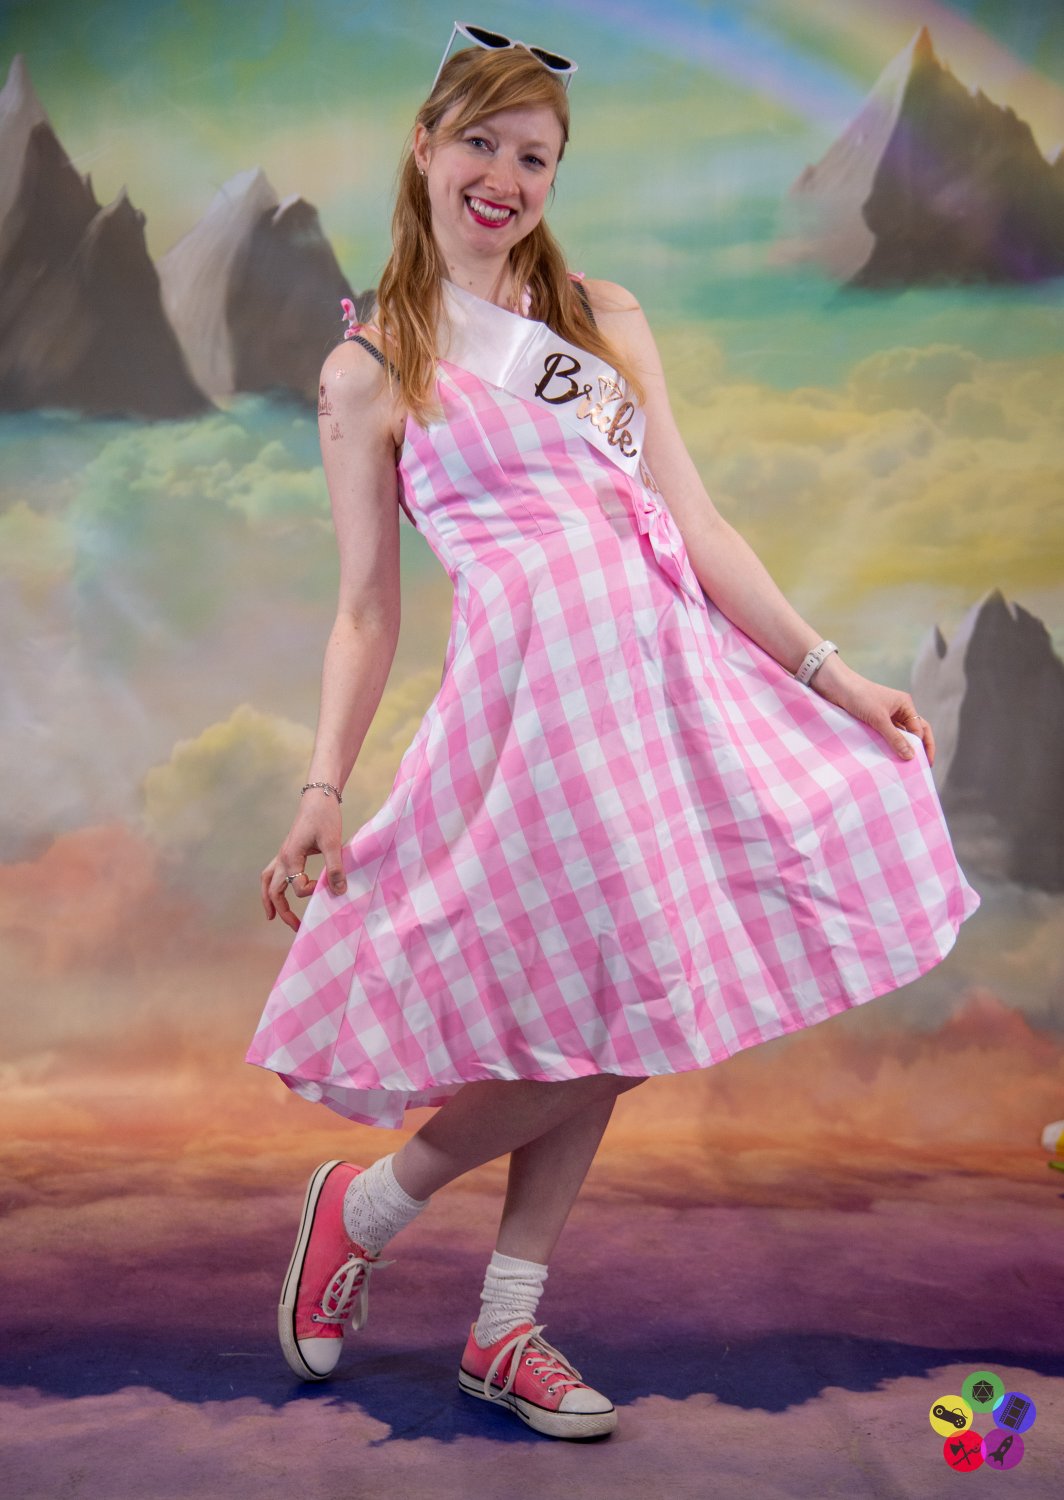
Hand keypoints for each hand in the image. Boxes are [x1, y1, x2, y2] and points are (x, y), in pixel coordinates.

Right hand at [261, 798, 347, 932]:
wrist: (319, 797)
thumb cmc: (325, 817)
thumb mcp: (333, 843)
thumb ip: (335, 867)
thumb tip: (339, 891)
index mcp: (290, 857)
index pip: (296, 886)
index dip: (312, 891)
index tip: (328, 885)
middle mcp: (282, 857)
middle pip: (272, 889)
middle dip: (281, 910)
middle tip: (295, 926)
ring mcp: (283, 854)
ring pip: (267, 880)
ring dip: (269, 899)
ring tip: (272, 916)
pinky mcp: (288, 850)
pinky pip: (274, 872)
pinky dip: (274, 885)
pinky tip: (284, 890)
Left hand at [808, 654, 934, 766]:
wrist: (835, 686)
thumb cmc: (859, 696)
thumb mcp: (879, 718)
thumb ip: (895, 738)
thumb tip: (911, 756)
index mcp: (905, 705)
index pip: (920, 729)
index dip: (921, 745)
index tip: (917, 762)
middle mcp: (898, 710)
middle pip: (914, 732)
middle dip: (918, 748)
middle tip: (921, 767)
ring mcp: (885, 716)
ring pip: (899, 736)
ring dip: (901, 749)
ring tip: (903, 767)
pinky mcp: (872, 722)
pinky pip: (885, 736)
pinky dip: (888, 746)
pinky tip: (887, 758)